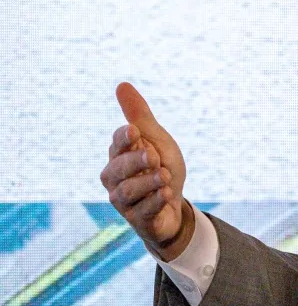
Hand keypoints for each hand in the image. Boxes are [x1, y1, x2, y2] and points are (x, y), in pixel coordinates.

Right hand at [100, 82, 192, 259]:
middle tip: (154, 156)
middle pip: (118, 169)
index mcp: (119, 156)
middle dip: (136, 161)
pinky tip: (166, 194)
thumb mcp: (156, 140)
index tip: (135, 131)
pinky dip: (155, 201)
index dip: (124, 139)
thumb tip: (122, 85)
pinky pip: (143, 211)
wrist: (174, 206)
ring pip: (128, 191)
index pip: (116, 145)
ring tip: (165, 175)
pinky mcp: (138, 220)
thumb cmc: (160, 168)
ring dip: (148, 182)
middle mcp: (115, 179)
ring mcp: (124, 201)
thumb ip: (139, 116)